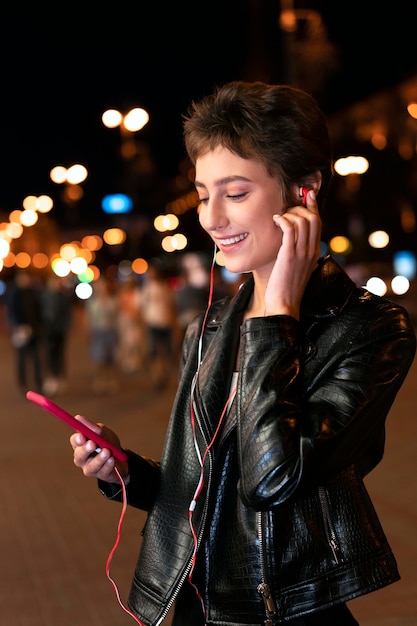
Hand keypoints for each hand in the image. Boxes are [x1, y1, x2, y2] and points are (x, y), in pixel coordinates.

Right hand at [70, 416, 128, 483]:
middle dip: (85, 450)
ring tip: (107, 452)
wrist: (121, 458)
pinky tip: (112, 460)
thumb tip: (78, 418)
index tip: (82, 436)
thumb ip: (93, 427)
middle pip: (79, 456)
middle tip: (93, 444)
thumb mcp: (103, 432)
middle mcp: (82, 458)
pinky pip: (103, 471)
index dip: (77, 439)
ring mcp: (90, 468)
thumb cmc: (108, 442)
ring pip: (91, 466)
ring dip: (99, 458)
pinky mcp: (101, 475)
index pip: (75, 441)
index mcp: (81, 445)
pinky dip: (108, 465)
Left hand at [265, 189, 321, 319]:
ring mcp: (302, 253)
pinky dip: (283, 219)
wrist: (284, 305)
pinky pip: (291, 229)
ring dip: (290, 214)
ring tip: (279, 218)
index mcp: (314, 252)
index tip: (307, 195)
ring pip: (303, 221)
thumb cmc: (285, 287)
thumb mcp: (296, 267)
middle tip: (286, 211)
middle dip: (299, 208)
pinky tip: (275, 220)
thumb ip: (297, 252)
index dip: (313, 206)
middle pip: (313, 218)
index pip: (318, 222)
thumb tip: (289, 238)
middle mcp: (311, 250)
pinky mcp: (290, 255)